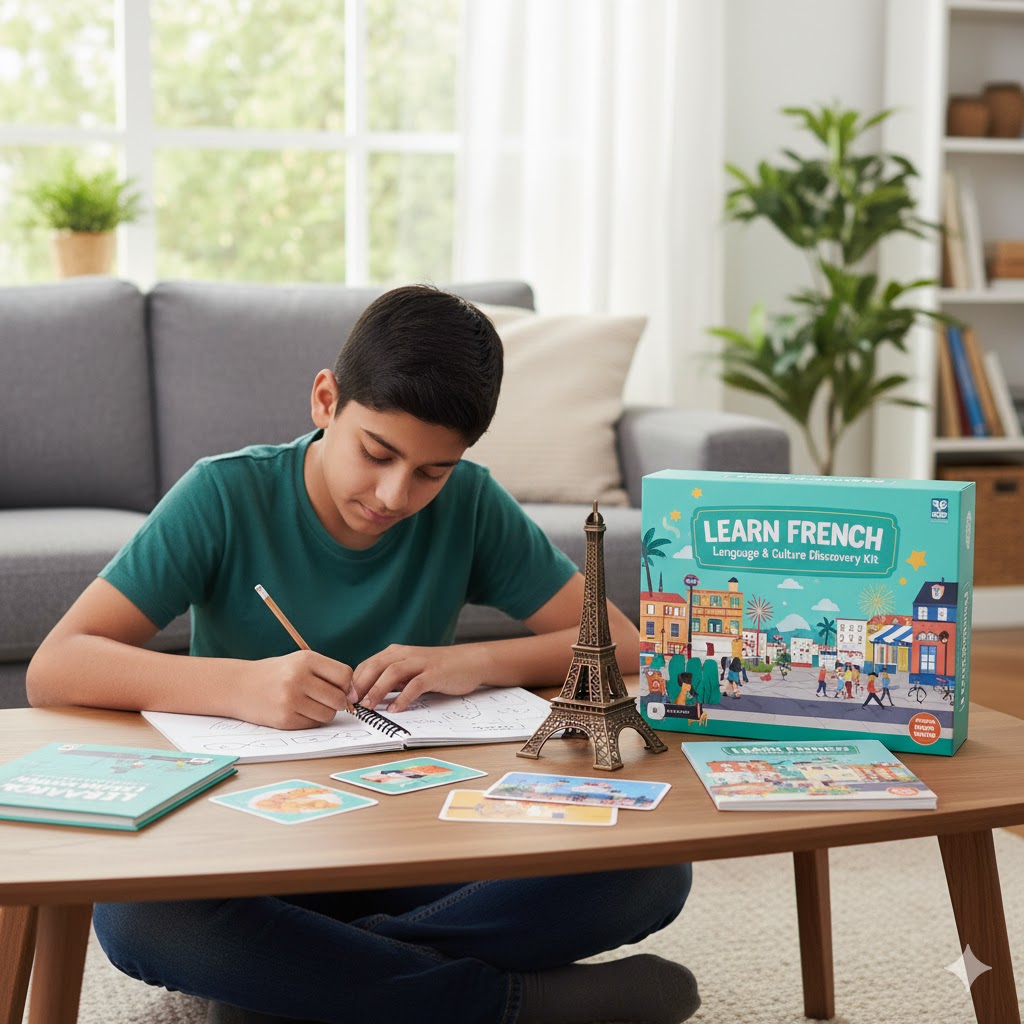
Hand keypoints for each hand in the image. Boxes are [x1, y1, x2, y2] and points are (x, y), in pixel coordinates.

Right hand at [241, 650, 356, 729]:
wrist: (239, 686)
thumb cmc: (276, 674)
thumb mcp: (300, 662)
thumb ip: (327, 673)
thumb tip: (353, 694)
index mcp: (306, 660)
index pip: (345, 675)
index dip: (347, 685)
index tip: (341, 688)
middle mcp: (298, 678)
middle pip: (338, 697)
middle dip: (338, 701)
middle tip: (326, 699)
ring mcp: (291, 700)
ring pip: (328, 714)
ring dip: (325, 712)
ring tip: (311, 704)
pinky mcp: (285, 719)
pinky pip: (313, 724)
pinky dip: (311, 720)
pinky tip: (299, 711)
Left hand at [352, 643, 491, 712]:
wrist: (470, 661)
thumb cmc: (438, 669)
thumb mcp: (411, 670)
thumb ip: (392, 680)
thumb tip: (368, 696)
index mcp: (396, 653)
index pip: (368, 664)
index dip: (354, 681)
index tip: (345, 698)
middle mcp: (406, 654)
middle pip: (376, 665)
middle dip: (360, 684)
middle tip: (351, 703)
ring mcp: (421, 663)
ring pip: (392, 672)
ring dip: (377, 690)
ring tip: (368, 707)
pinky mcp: (434, 673)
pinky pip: (415, 684)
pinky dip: (403, 697)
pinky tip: (395, 709)